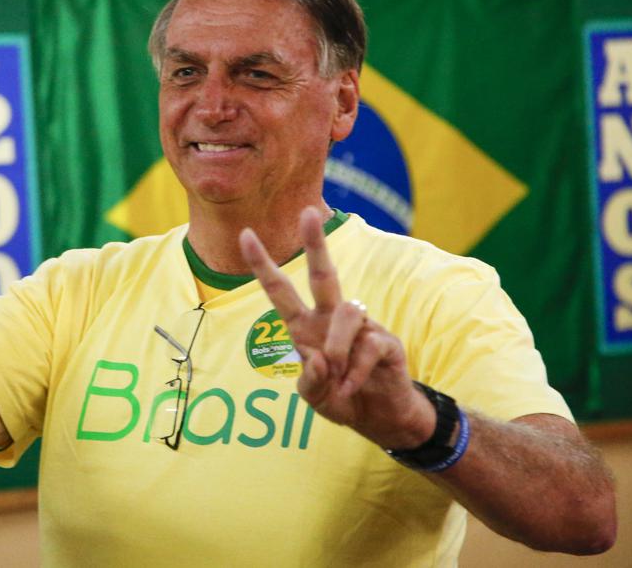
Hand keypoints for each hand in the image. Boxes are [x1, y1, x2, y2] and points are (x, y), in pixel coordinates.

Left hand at [238, 207, 434, 448]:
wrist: (382, 418)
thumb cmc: (342, 398)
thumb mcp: (315, 398)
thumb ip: (310, 383)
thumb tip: (318, 359)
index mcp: (305, 327)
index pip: (281, 291)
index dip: (262, 265)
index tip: (246, 235)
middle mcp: (331, 320)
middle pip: (324, 275)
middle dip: (315, 244)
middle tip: (308, 213)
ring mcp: (362, 327)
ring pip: (346, 313)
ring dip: (338, 348)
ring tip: (338, 379)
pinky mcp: (386, 341)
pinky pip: (368, 345)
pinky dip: (355, 373)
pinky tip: (352, 387)